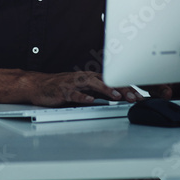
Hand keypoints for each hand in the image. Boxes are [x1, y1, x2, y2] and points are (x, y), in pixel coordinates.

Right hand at [23, 70, 142, 106]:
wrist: (40, 85)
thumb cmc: (64, 87)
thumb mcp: (85, 90)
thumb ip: (100, 93)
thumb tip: (120, 98)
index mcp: (92, 78)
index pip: (113, 82)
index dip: (127, 88)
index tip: (140, 97)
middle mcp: (85, 78)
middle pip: (107, 81)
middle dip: (122, 89)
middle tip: (135, 97)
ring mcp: (74, 83)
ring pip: (93, 84)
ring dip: (106, 90)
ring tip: (116, 96)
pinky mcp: (63, 90)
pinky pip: (74, 94)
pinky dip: (82, 97)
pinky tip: (90, 101)